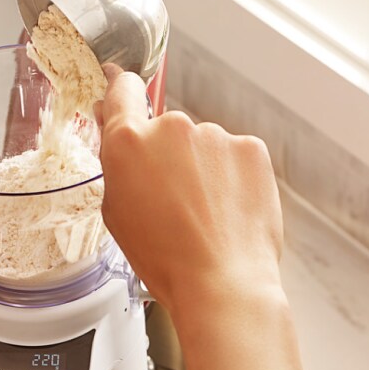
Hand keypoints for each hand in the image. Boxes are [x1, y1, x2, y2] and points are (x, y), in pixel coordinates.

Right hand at [96, 65, 283, 323]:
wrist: (223, 283)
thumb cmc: (166, 260)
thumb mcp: (118, 214)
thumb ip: (118, 164)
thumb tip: (117, 130)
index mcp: (128, 142)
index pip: (122, 90)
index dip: (122, 90)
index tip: (122, 87)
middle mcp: (172, 127)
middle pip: (167, 130)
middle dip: (170, 156)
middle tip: (176, 202)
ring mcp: (215, 135)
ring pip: (205, 146)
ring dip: (205, 169)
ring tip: (208, 216)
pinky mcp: (251, 148)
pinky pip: (236, 156)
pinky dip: (234, 178)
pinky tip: (231, 211)